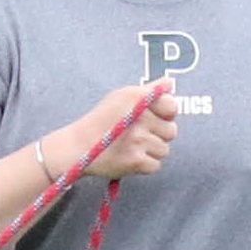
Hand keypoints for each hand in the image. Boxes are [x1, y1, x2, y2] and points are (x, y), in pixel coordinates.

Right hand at [65, 79, 180, 184]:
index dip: (167, 114)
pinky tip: (129, 157)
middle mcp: (139, 118)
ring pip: (164, 149)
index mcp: (137, 98)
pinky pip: (156, 165)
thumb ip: (149, 90)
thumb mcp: (121, 97)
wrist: (78, 147)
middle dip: (158, 134)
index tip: (156, 117)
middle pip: (171, 131)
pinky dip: (144, 164)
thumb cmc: (101, 120)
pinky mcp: (136, 161)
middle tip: (138, 134)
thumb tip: (169, 84)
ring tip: (132, 146)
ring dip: (151, 150)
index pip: (172, 106)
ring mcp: (138, 140)